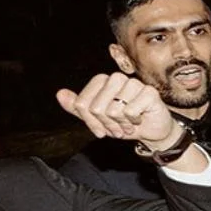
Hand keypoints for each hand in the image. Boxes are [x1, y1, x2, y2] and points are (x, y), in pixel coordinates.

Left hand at [55, 71, 182, 146]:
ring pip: (113, 110)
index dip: (89, 121)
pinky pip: (130, 111)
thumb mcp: (96, 118)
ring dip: (120, 124)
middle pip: (96, 108)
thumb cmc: (123, 122)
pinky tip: (138, 120)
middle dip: (105, 124)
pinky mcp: (149, 92)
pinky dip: (133, 122)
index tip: (100, 128)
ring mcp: (134, 84)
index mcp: (102, 81)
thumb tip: (60, 94)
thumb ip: (78, 107)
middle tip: (116, 127)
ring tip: (127, 125)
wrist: (150, 131)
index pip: (82, 103)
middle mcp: (117, 78)